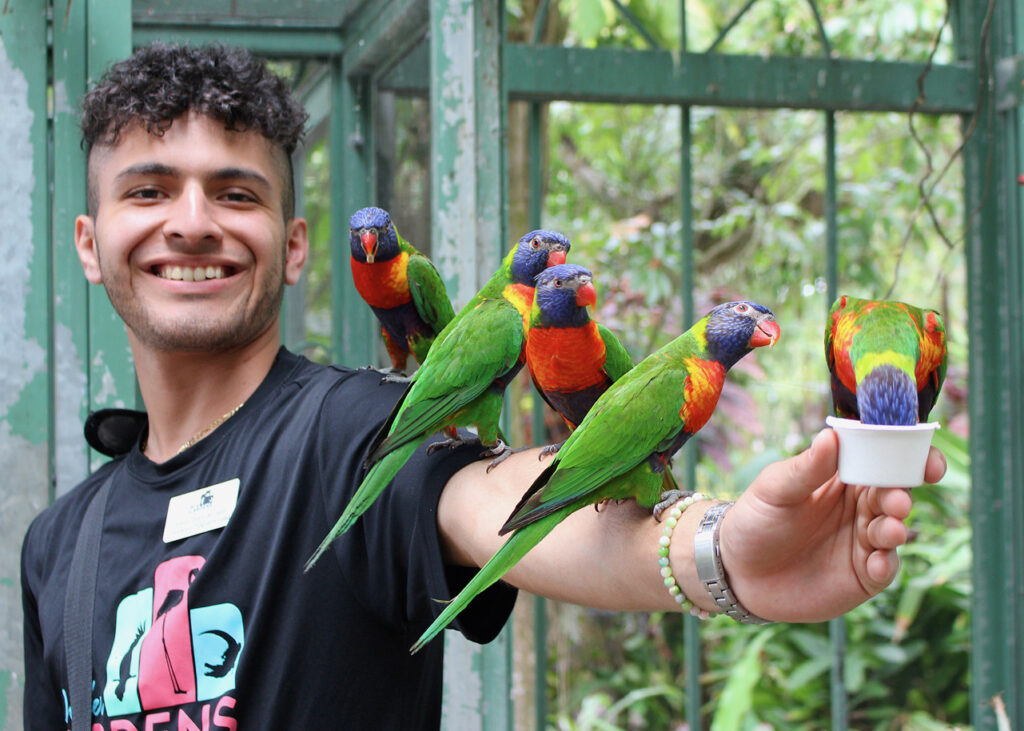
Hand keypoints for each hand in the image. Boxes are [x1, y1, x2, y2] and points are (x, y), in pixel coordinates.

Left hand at [719, 428, 945, 622]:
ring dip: (895, 528)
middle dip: (901, 494)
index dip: (908, 454)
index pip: (882, 457)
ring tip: (887, 529)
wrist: (737, 572)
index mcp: (842, 474)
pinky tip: (876, 564)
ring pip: (893, 528)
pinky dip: (885, 564)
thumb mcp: (774, 489)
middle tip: (897, 500)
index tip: (925, 457)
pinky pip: (885, 568)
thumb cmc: (755, 520)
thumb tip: (832, 435)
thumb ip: (806, 468)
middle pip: (895, 492)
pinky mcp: (864, 575)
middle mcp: (860, 505)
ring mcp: (864, 539)